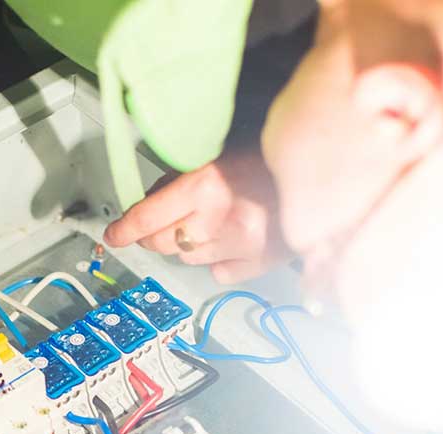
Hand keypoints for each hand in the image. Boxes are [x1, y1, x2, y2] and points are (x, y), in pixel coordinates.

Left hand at [102, 154, 290, 283]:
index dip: (124, 229)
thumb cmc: (274, 156)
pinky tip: (226, 243)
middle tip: (153, 226)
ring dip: (183, 245)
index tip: (113, 235)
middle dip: (151, 236)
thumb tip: (153, 198)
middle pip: (162, 242)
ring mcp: (239, 247)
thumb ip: (186, 177)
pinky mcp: (258, 264)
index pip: (147, 216)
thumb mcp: (223, 152)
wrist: (329, 174)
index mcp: (206, 186)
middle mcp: (218, 221)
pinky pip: (220, 272)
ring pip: (187, 258)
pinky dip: (216, 261)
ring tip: (198, 227)